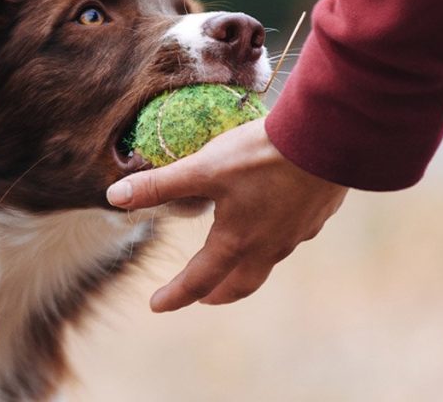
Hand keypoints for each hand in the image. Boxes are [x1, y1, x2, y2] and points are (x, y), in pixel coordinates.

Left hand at [106, 119, 347, 311]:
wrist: (328, 138)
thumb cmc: (262, 155)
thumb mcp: (203, 168)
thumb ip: (159, 185)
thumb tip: (114, 196)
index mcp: (236, 242)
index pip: (198, 281)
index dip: (174, 295)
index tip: (156, 305)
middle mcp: (268, 248)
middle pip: (240, 285)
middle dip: (216, 294)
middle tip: (201, 296)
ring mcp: (296, 235)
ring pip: (266, 263)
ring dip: (245, 269)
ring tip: (234, 260)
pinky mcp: (317, 216)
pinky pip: (290, 238)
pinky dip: (272, 241)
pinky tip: (272, 222)